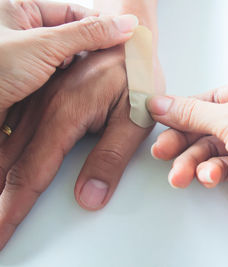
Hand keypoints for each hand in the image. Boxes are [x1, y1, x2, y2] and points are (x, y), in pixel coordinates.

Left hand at [0, 0, 138, 123]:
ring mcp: (26, 60)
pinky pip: (59, 81)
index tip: (125, 41)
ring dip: (84, 72)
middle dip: (94, 51)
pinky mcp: (29, 84)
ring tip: (105, 81)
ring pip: (68, 61)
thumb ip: (87, 33)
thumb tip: (126, 24)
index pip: (74, 12)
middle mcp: (24, 32)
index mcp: (21, 9)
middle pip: (74, 37)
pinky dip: (72, 87)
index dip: (100, 26)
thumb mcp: (42, 46)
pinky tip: (84, 94)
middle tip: (117, 66)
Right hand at [0, 46, 164, 248]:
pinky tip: (0, 165)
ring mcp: (36, 99)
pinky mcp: (38, 96)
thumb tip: (89, 197)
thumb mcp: (133, 120)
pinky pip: (9, 128)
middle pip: (9, 164)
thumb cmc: (136, 77)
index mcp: (64, 115)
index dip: (15, 208)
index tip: (2, 232)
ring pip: (3, 145)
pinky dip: (0, 152)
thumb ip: (110, 158)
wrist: (130, 43)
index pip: (32, 174)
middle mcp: (42, 107)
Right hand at [147, 66, 227, 264]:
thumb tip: (161, 103)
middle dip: (184, 142)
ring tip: (182, 175)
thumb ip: (192, 114)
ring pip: (216, 149)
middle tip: (163, 153)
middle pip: (208, 126)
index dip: (180, 112)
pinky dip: (216, 172)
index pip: (207, 99)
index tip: (156, 121)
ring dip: (197, 163)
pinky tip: (209, 177)